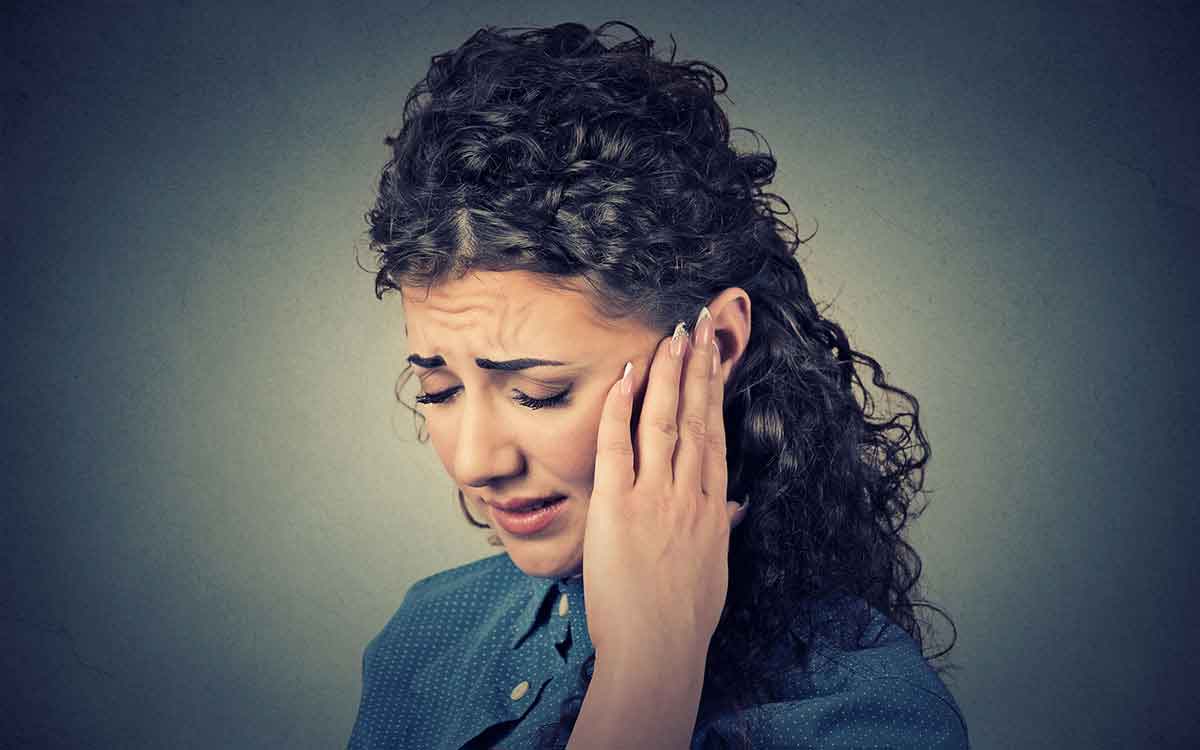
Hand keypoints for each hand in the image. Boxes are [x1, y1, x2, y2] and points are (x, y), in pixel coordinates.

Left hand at [582, 307, 742, 661]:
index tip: (715, 358)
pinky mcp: (618, 508)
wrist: (659, 651)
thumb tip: (735, 508)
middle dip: (698, 368)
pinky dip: (622, 408)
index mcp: (714, 508)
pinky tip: (627, 376)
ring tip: (671, 337)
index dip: (714, 392)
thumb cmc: (685, 618)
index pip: (715, 434)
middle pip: (697, 418)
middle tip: (697, 326)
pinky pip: (619, 446)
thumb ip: (723, 528)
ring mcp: (656, 498)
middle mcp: (690, 494)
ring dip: (668, 375)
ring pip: (665, 422)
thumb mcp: (715, 568)